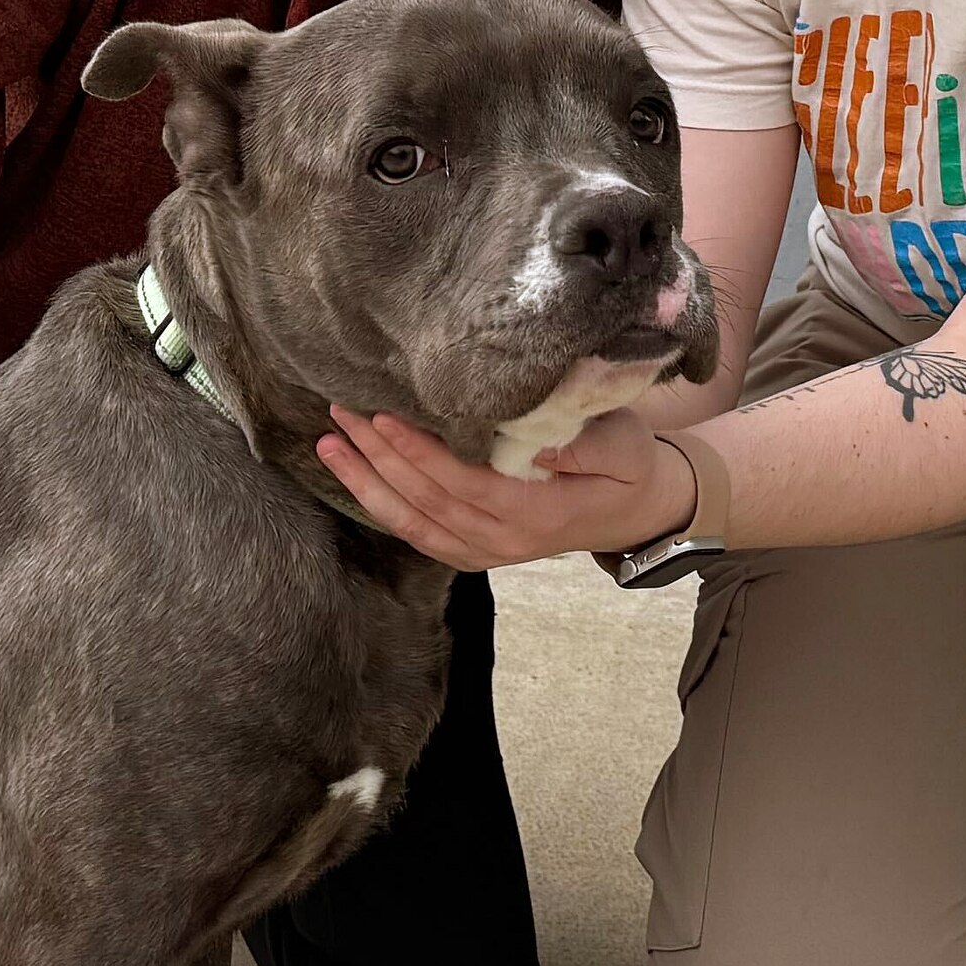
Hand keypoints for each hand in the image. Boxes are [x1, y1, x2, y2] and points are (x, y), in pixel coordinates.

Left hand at [313, 401, 691, 571]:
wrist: (635, 510)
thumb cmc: (627, 466)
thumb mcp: (624, 449)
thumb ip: (582, 449)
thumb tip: (535, 443)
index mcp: (535, 514)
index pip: (462, 482)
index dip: (419, 453)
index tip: (382, 417)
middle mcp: (503, 540)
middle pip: (426, 500)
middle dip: (378, 457)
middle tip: (342, 414)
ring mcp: (485, 551)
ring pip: (413, 521)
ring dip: (367, 482)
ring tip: (329, 442)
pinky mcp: (474, 551)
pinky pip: (419, 534)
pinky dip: (382, 506)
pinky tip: (353, 474)